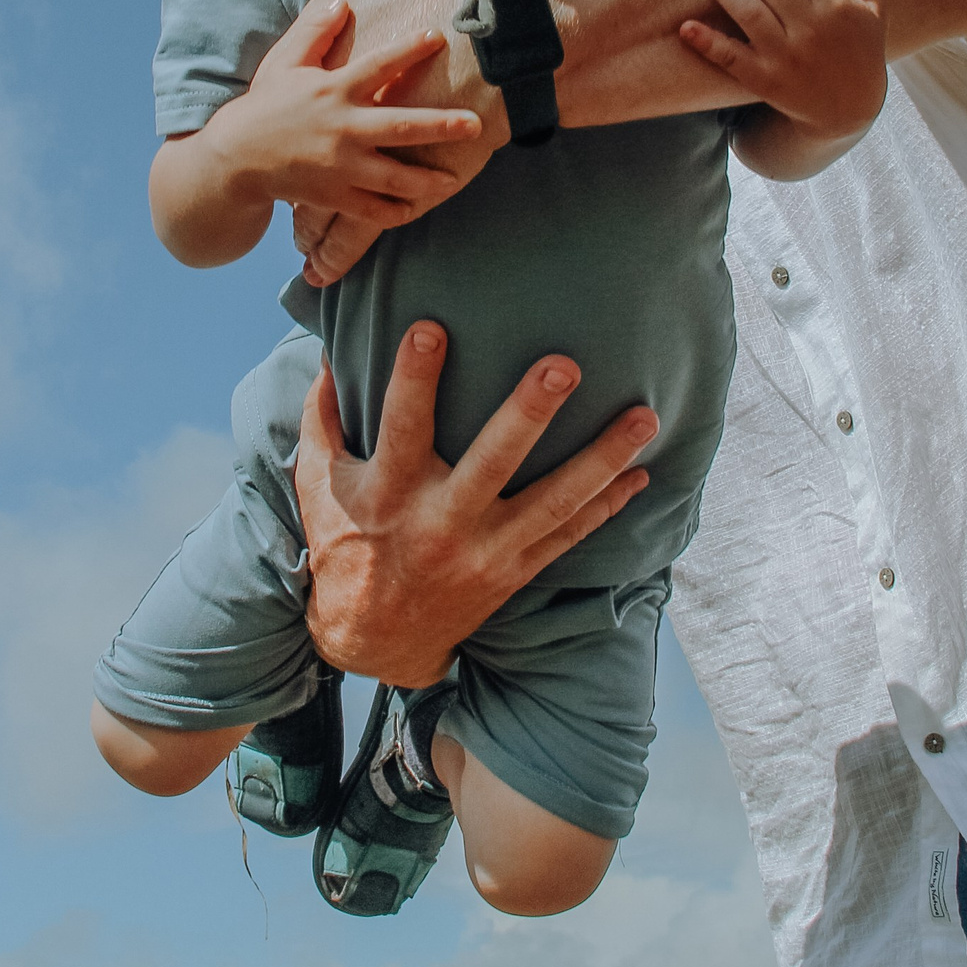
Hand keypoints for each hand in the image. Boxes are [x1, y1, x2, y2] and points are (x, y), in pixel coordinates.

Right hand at [238, 0, 506, 283]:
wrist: (235, 160)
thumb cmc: (266, 105)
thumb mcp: (285, 61)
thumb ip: (314, 30)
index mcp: (333, 90)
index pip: (378, 65)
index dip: (409, 50)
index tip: (439, 36)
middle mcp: (342, 128)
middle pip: (401, 127)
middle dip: (442, 126)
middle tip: (477, 124)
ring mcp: (340, 166)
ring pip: (394, 177)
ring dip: (428, 179)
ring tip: (455, 178)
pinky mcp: (334, 195)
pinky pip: (372, 209)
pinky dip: (396, 211)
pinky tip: (418, 207)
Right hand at [297, 324, 657, 686]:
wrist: (375, 640)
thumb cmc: (346, 546)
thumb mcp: (320, 485)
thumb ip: (323, 417)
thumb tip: (330, 350)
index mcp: (389, 492)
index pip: (401, 426)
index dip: (414, 379)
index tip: (430, 327)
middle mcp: (441, 522)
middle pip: (493, 463)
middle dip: (529, 413)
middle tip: (564, 366)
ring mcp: (485, 550)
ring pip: (554, 501)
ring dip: (603, 458)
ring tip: (645, 417)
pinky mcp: (514, 571)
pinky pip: (570, 536)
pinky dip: (608, 505)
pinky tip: (641, 473)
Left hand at [682, 0, 886, 163]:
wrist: (848, 110)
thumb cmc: (858, 51)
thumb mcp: (874, 11)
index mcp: (837, 7)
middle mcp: (812, 30)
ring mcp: (786, 57)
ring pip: (752, 15)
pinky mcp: (765, 81)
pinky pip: (733, 59)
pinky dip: (708, 44)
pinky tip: (686, 27)